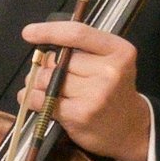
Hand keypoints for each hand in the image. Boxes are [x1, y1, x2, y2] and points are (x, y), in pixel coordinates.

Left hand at [24, 18, 157, 160]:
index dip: (49, 31)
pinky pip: (41, 99)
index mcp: (119, 51)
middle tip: (52, 76)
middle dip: (46, 66)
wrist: (130, 129)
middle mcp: (110, 71)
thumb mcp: (109, 62)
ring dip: (37, 83)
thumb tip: (42, 53)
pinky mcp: (80, 114)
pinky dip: (32, 99)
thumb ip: (81, 51)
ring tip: (49, 90)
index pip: (77, 34)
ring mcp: (95, 94)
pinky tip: (37, 100)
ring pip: (46, 79)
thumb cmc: (113, 91)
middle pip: (58, 60)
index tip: (29, 32)